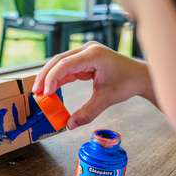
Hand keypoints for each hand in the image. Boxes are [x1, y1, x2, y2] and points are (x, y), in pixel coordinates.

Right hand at [32, 42, 154, 128]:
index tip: (45, 93)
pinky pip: (67, 68)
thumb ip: (87, 112)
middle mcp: (87, 50)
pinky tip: (50, 90)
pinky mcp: (84, 60)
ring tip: (40, 93)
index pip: (66, 64)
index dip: (52, 78)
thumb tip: (70, 125)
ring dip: (49, 77)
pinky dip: (58, 79)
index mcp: (93, 55)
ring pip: (60, 63)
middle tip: (36, 93)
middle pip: (58, 60)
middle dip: (45, 76)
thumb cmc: (126, 83)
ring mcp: (85, 53)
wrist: (139, 76)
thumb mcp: (106, 99)